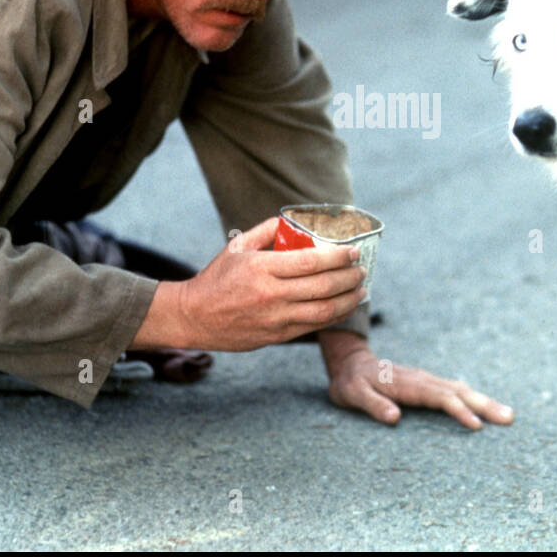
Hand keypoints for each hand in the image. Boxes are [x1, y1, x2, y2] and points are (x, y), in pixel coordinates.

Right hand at [132, 218, 365, 351]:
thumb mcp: (237, 247)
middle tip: (361, 269)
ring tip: (361, 288)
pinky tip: (345, 306)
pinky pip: (314, 326)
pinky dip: (335, 316)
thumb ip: (267, 230)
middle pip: (323, 286)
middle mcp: (271, 294)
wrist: (194, 317)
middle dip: (349, 277)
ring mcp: (275, 318)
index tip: (353, 251)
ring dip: (349, 299)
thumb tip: (295, 220)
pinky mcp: (277, 336)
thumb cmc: (217, 278)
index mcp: (261, 268)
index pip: (311, 262)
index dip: (338, 257)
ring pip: (324, 311)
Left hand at [319, 329, 514, 430]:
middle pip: (459, 392)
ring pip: (461, 390)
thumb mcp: (353, 395)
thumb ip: (373, 405)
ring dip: (484, 401)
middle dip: (484, 405)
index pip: (439, 397)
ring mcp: (426, 380)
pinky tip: (485, 406)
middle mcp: (422, 379)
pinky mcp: (427, 384)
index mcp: (408, 383)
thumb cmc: (351, 383)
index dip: (459, 411)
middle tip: (509, 418)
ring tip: (507, 415)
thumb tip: (396, 418)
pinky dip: (473, 398)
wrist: (351, 363)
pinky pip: (455, 390)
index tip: (477, 426)